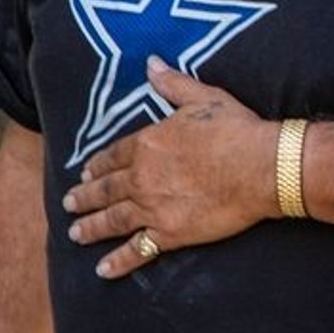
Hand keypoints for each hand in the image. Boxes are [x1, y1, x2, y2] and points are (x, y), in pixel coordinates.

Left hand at [63, 58, 277, 278]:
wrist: (263, 167)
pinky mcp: (170, 233)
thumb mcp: (205, 98)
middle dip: (84, 197)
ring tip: (76, 233)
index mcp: (148, 144)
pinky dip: (118, 262)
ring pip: (111, 220)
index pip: (112, 156)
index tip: (84, 172)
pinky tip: (103, 269)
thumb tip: (151, 63)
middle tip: (69, 203)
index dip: (96, 165)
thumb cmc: (237, 130)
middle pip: (105, 190)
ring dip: (90, 228)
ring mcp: (152, 208)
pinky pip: (137, 251)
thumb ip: (173, 84)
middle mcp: (141, 177)